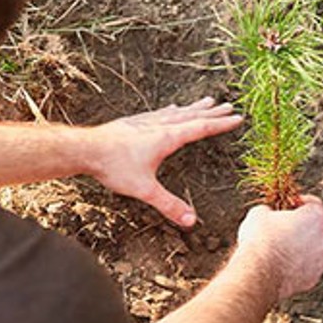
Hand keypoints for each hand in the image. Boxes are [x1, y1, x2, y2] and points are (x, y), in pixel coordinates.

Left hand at [78, 97, 242, 226]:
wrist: (85, 149)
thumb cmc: (113, 166)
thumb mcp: (144, 189)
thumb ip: (168, 205)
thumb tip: (190, 221)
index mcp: (167, 138)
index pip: (201, 128)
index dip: (220, 124)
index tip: (237, 118)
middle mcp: (160, 125)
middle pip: (192, 116)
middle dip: (212, 112)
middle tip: (229, 106)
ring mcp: (146, 121)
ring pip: (177, 112)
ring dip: (194, 107)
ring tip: (207, 101)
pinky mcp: (134, 122)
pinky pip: (161, 112)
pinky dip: (172, 110)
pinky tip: (172, 109)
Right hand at [235, 197, 322, 299]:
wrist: (258, 275)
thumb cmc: (260, 241)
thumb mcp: (258, 214)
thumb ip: (269, 211)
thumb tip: (267, 214)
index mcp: (315, 218)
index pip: (314, 204)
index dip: (300, 203)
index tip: (289, 206)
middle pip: (314, 229)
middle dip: (300, 228)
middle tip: (280, 230)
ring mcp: (320, 262)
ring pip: (312, 251)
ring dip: (299, 249)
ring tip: (278, 251)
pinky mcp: (312, 280)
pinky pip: (305, 269)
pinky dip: (296, 267)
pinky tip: (279, 267)